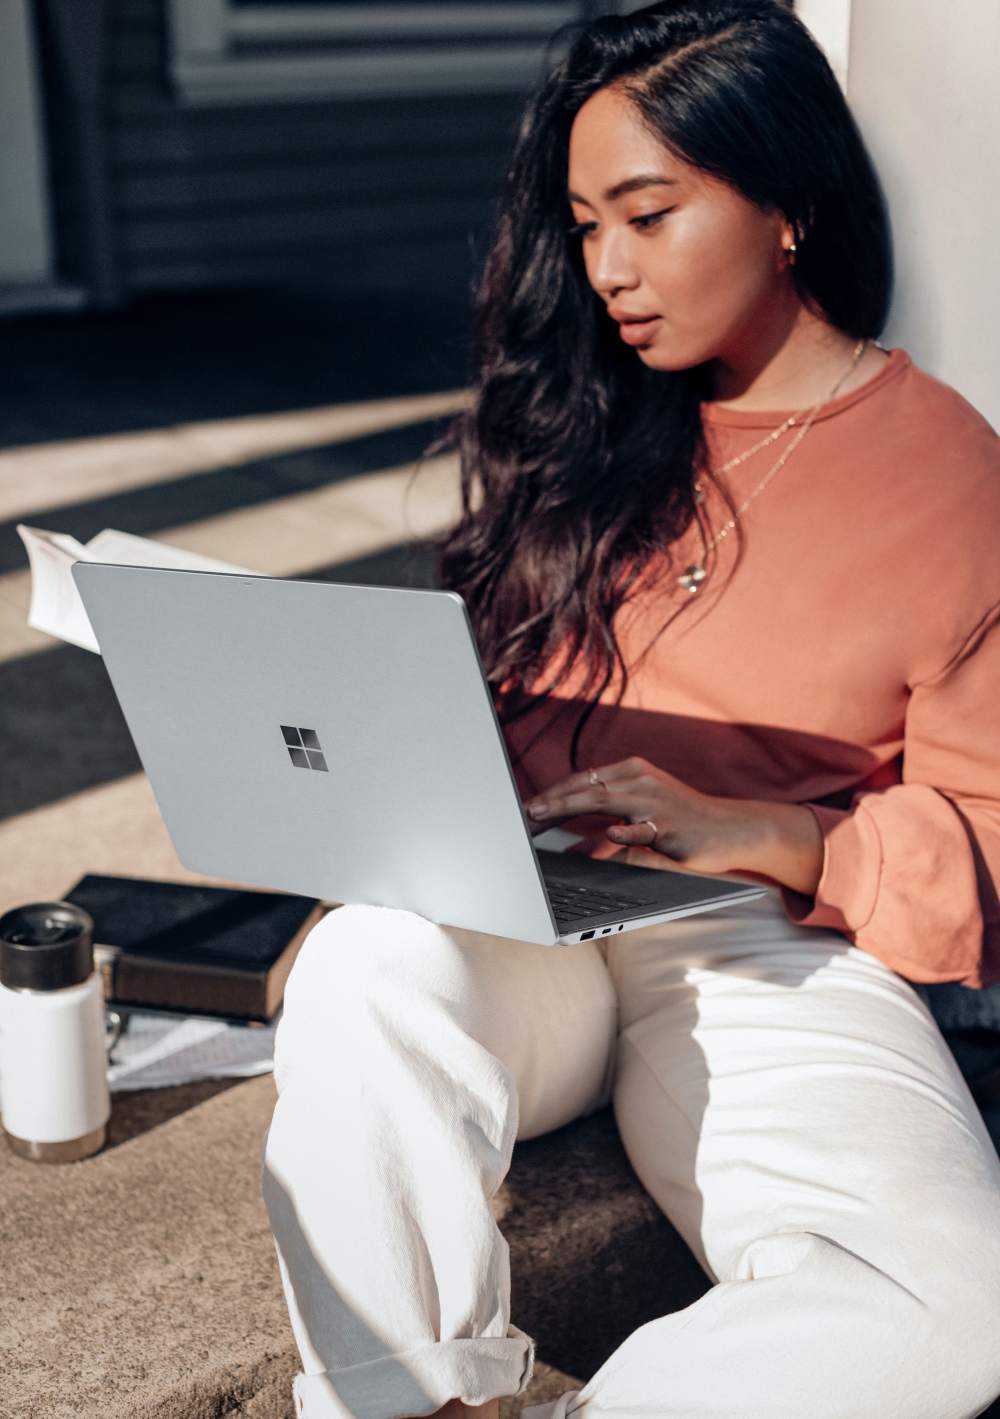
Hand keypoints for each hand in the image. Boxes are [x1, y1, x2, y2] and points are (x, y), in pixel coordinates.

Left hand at [524, 756, 762, 876]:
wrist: (732, 829)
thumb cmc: (684, 823)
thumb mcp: (645, 814)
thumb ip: (611, 825)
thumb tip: (574, 847)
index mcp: (633, 772)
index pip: (583, 780)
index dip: (552, 793)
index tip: (526, 807)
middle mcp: (641, 780)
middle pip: (586, 788)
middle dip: (551, 801)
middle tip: (523, 814)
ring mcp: (655, 802)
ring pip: (604, 801)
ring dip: (568, 808)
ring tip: (541, 816)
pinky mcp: (670, 826)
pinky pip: (642, 829)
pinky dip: (624, 831)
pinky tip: (610, 833)